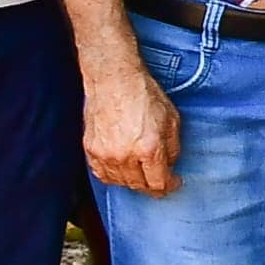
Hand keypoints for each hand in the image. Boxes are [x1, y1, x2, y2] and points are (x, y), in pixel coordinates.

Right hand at [84, 54, 182, 194]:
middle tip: (159, 179)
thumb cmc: (142, 92)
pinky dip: (113, 176)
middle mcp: (125, 156)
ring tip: (141, 173)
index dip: (170, 186)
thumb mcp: (171, 118)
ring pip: (120, 183)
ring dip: (133, 182)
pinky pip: (102, 174)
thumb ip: (172, 146)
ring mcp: (105, 154)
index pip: (159, 183)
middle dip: (153, 185)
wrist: (113, 78)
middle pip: (140, 186)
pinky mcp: (91, 150)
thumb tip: (169, 164)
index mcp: (148, 149)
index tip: (173, 182)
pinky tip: (121, 170)